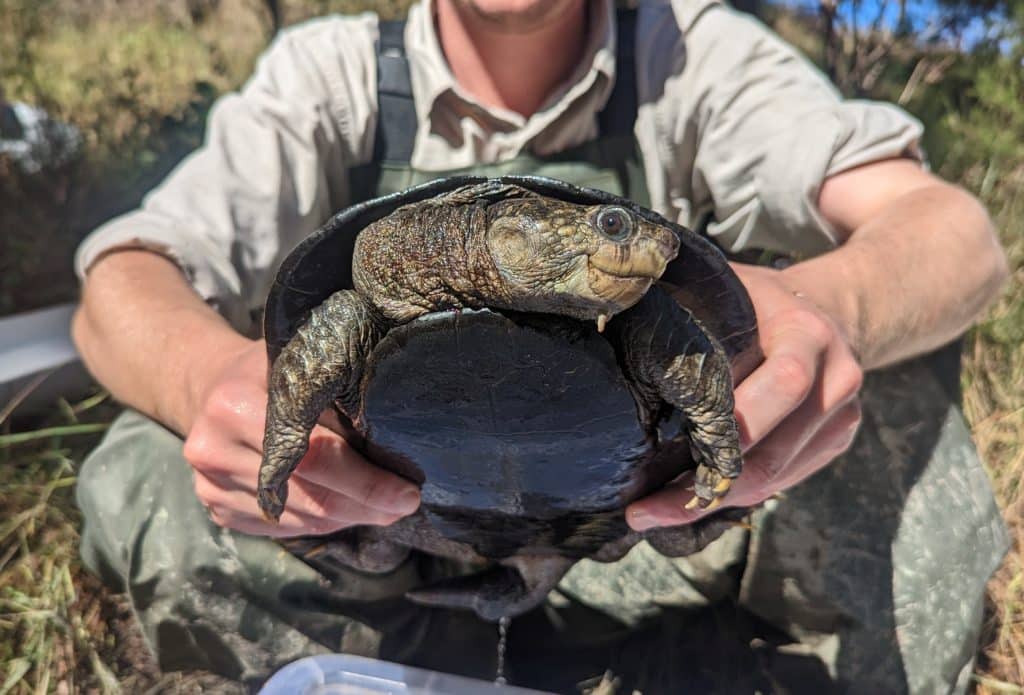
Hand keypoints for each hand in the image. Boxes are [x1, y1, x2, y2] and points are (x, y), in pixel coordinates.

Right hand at [183, 339, 420, 536]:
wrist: (210, 382)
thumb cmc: (270, 367)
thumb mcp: (301, 361)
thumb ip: (336, 391)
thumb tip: (399, 434)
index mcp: (236, 405)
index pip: (315, 456)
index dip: (367, 481)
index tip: (408, 492)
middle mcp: (214, 450)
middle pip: (310, 495)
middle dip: (367, 505)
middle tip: (406, 504)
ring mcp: (210, 485)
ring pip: (300, 518)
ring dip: (349, 517)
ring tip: (385, 508)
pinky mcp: (216, 508)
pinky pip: (283, 529)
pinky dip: (321, 522)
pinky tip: (346, 509)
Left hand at [627, 263, 863, 529]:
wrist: (825, 308)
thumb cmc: (756, 301)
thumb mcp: (732, 291)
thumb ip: (696, 317)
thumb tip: (615, 344)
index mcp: (808, 335)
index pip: (781, 385)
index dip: (725, 426)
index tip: (662, 453)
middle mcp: (836, 378)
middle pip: (772, 451)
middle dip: (706, 485)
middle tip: (646, 510)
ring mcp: (842, 415)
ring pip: (775, 477)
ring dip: (714, 500)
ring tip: (656, 513)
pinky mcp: (836, 442)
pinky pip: (784, 480)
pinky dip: (737, 494)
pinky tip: (692, 500)